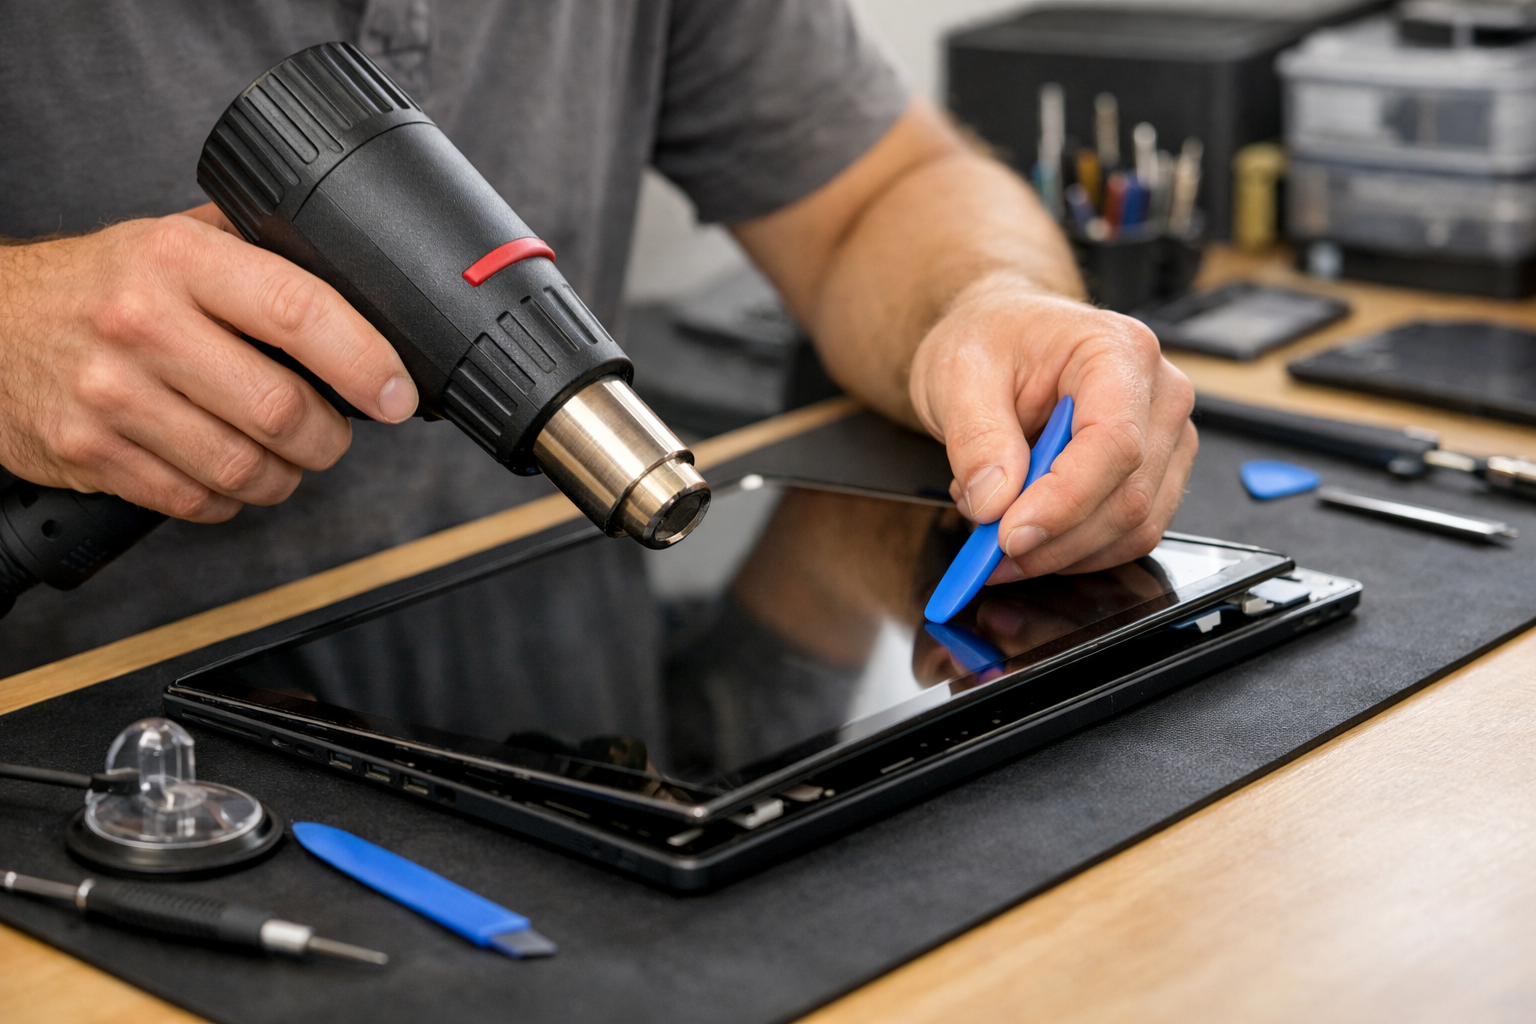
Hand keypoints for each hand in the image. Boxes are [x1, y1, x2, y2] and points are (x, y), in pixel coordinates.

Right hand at [0, 204, 417, 521]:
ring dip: (285, 475)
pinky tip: (228, 471)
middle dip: (330, 436)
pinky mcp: (88, 452)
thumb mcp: (172, 241)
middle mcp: (142, 323)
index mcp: (178, 260)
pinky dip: (231, 499)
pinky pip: (196, 500)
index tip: (396, 393)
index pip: (297, 310)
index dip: (365, 360)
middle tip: (335, 431)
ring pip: (244, 467)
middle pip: (280, 409)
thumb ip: (256, 256)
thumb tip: (361, 285)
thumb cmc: (101, 284)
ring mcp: (110, 394)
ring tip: (285, 455)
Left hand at [908, 276, 1196, 581]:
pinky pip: (1127, 536)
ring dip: (1060, 552)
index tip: (1009, 535)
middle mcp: (1159, 394)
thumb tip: (994, 502)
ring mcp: (1165, 438)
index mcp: (1119, 351)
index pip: (1114, 443)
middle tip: (985, 550)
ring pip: (1133, 528)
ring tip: (996, 529)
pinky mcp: (1156, 475)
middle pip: (1127, 497)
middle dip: (1053, 540)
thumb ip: (977, 437)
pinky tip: (1026, 530)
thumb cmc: (992, 341)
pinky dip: (1072, 551)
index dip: (1063, 502)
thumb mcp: (958, 372)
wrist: (1001, 339)